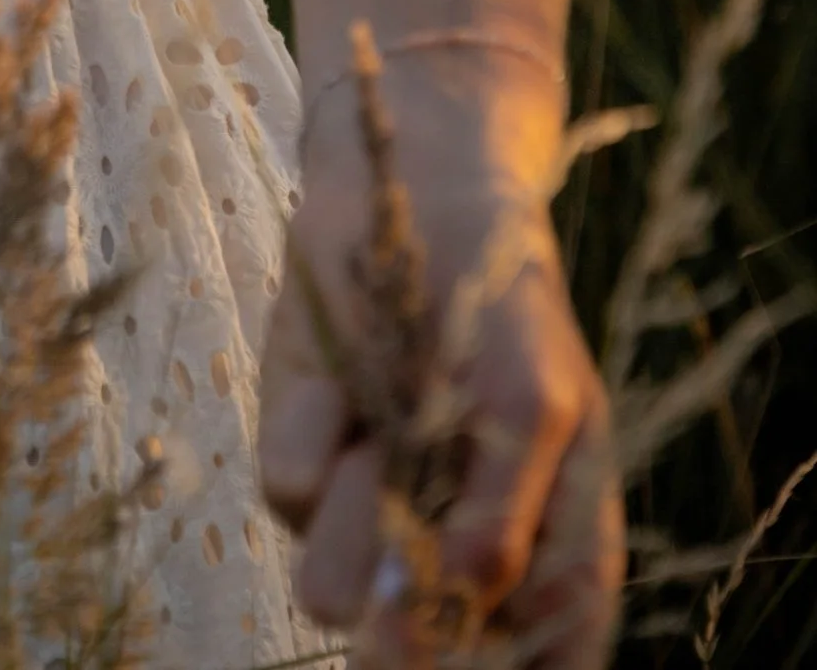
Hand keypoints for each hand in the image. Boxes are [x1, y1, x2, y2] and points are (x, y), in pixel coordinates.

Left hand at [258, 108, 622, 664]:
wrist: (419, 196)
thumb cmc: (504, 308)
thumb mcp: (534, 406)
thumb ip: (501, 518)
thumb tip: (452, 602)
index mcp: (531, 578)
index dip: (483, 668)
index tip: (468, 621)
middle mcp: (437, 569)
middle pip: (405, 658)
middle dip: (406, 609)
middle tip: (417, 520)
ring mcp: (362, 524)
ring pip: (330, 585)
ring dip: (361, 505)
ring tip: (397, 416)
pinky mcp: (294, 462)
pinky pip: (284, 486)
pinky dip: (312, 426)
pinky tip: (341, 380)